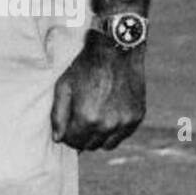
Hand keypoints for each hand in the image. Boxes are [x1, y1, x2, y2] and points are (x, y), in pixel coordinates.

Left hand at [51, 29, 145, 150]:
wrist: (116, 49)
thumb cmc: (85, 66)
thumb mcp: (64, 86)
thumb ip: (58, 115)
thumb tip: (58, 139)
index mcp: (87, 118)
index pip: (73, 142)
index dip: (67, 136)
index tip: (66, 128)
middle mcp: (108, 125)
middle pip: (90, 145)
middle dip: (81, 138)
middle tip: (78, 123)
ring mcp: (125, 122)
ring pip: (107, 144)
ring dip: (98, 137)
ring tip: (93, 120)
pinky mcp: (137, 117)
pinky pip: (123, 135)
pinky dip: (114, 131)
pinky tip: (108, 115)